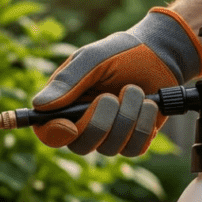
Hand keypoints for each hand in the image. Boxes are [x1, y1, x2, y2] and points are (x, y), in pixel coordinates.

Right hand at [31, 8, 201, 155]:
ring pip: (110, 148)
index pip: (47, 131)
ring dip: (127, 117)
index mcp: (64, 104)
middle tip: (111, 97)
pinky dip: (144, 125)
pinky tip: (148, 105)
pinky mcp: (133, 141)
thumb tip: (39, 104)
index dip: (54, 134)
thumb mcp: (93, 59)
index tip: (69, 126)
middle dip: (99, 123)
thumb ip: (68, 81)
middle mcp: (83, 124)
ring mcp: (108, 135)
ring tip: (135, 90)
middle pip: (79, 146)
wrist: (161, 55)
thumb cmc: (121, 53)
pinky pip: (134, 149)